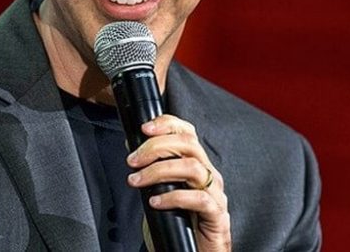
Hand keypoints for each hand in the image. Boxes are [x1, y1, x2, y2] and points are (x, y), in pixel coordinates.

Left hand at [127, 114, 230, 251]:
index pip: (187, 132)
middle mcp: (209, 174)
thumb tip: (133, 149)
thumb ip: (154, 171)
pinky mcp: (216, 215)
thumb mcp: (162, 191)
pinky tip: (155, 202)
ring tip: (137, 181)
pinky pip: (199, 199)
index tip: (144, 128)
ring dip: (159, 170)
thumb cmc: (179, 224)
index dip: (167, 124)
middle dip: (155, 147)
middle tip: (132, 160)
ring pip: (192, 167)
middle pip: (188, 144)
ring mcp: (215, 194)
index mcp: (197, 164)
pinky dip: (173, 197)